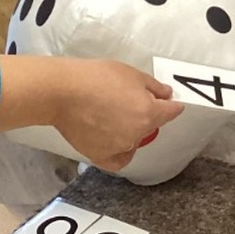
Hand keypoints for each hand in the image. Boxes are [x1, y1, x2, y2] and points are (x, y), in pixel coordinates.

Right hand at [52, 60, 184, 171]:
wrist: (63, 92)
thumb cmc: (96, 78)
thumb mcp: (133, 74)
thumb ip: (154, 87)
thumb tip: (167, 95)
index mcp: (149, 113)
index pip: (171, 112)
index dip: (172, 105)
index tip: (170, 103)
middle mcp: (137, 133)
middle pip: (151, 124)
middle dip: (147, 113)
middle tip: (128, 100)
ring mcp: (119, 147)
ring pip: (135, 140)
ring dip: (131, 129)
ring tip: (113, 114)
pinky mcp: (100, 155)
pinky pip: (119, 159)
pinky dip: (121, 152)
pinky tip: (116, 141)